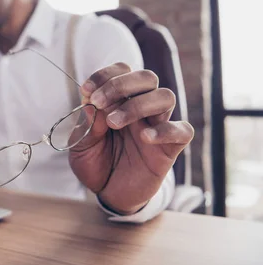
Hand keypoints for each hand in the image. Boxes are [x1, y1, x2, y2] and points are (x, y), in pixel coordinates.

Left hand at [68, 63, 193, 214]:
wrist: (108, 193)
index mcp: (119, 100)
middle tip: (99, 102)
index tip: (86, 90)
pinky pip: (182, 130)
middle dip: (121, 84)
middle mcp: (141, 107)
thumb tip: (91, 104)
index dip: (105, 75)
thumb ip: (87, 125)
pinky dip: (165, 130)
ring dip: (138, 105)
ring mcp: (157, 125)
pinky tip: (144, 138)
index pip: (122, 71)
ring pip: (165, 96)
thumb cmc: (95, 163)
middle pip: (147, 77)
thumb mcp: (81, 145)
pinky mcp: (170, 147)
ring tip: (114, 122)